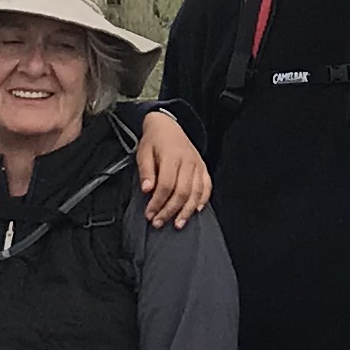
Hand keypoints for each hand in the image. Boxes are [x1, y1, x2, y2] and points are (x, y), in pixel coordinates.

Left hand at [136, 110, 212, 228]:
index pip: (166, 185)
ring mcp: (197, 165)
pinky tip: (196, 210)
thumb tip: (147, 190)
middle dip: (170, 211)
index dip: (157, 202)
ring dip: (187, 211)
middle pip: (182, 192)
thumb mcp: (143, 152)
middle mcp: (188, 161)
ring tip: (178, 224)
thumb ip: (146, 171)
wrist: (168, 125)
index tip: (149, 214)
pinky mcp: (203, 168)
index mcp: (172, 156)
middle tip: (159, 223)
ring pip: (196, 192)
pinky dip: (203, 200)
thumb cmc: (154, 140)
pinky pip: (207, 186)